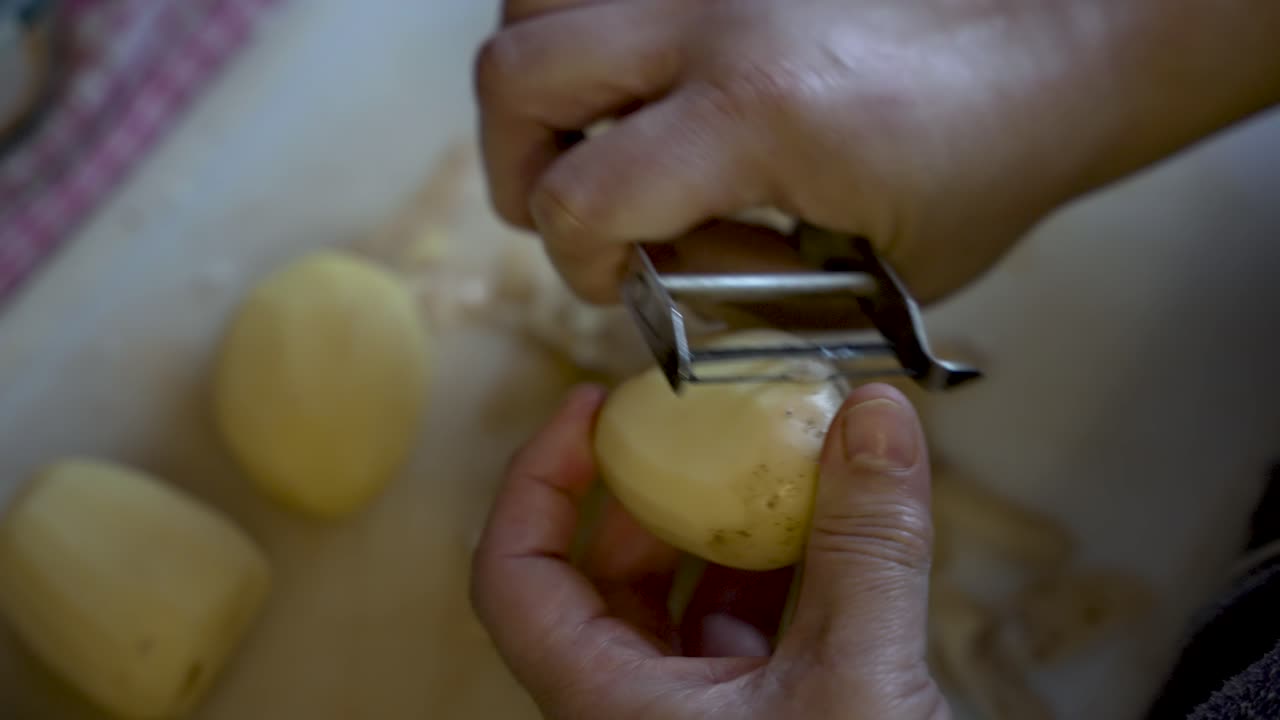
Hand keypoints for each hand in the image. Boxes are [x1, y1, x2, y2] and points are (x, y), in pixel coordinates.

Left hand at [471, 383, 948, 719]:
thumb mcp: (857, 684)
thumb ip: (866, 548)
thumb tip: (870, 424)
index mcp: (609, 709)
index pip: (517, 575)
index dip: (537, 481)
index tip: (587, 412)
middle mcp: (638, 716)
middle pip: (606, 577)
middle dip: (657, 493)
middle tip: (700, 427)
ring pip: (686, 605)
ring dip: (733, 531)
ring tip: (780, 468)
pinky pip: (752, 634)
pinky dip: (786, 578)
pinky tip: (833, 537)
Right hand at [476, 0, 1279, 304]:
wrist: (1060, 35)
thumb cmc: (989, 157)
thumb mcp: (873, 273)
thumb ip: (746, 288)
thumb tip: (657, 274)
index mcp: (758, 119)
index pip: (581, 197)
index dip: (578, 262)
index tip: (617, 281)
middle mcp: (715, 21)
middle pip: (518, 75)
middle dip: (516, 165)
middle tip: (565, 203)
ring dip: (536, 75)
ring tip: (585, 125)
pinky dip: (581, 19)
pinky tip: (625, 67)